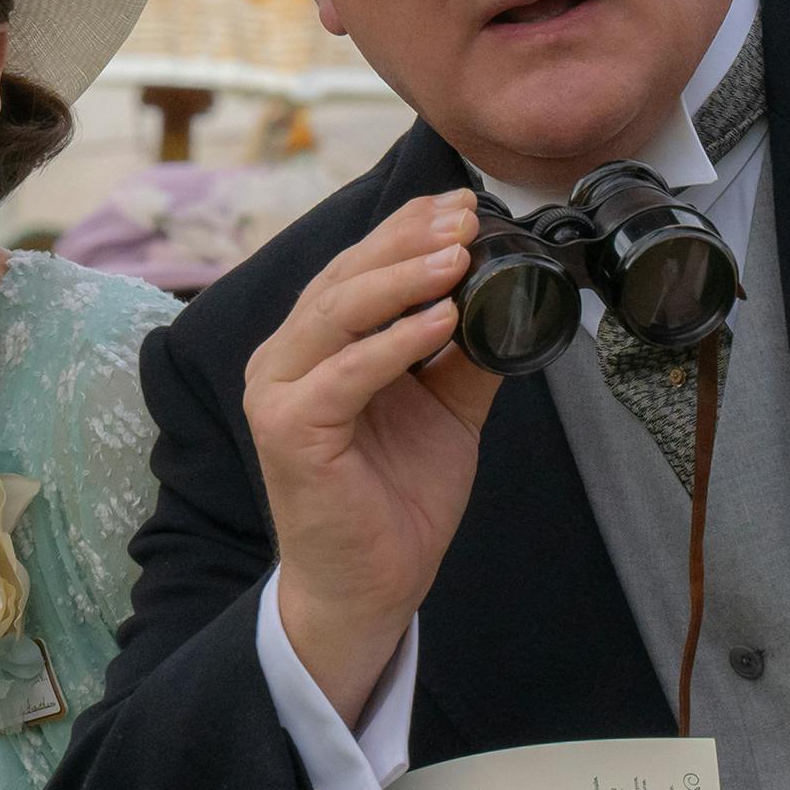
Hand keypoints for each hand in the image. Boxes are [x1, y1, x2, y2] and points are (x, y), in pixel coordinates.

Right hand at [252, 192, 503, 721]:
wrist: (372, 585)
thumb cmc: (396, 499)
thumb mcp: (447, 409)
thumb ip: (466, 352)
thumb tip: (512, 293)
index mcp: (314, 345)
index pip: (358, 267)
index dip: (408, 228)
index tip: (464, 203)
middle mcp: (284, 358)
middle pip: (346, 277)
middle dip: (410, 241)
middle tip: (468, 218)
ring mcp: (277, 392)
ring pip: (338, 312)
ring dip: (403, 278)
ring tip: (458, 255)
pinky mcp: (288, 430)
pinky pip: (345, 374)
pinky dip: (394, 343)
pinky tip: (442, 320)